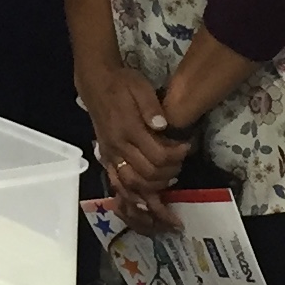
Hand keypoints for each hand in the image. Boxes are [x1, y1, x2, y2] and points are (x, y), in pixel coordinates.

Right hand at [77, 55, 187, 227]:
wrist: (96, 84)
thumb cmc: (122, 83)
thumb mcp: (140, 86)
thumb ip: (151, 107)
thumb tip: (163, 126)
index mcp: (128, 128)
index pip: (158, 154)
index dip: (177, 155)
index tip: (187, 146)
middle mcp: (118, 146)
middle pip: (149, 173)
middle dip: (170, 172)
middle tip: (181, 161)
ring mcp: (110, 155)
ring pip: (133, 184)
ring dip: (155, 187)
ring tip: (169, 178)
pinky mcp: (106, 158)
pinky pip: (117, 183)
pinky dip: (131, 196)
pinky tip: (143, 201)